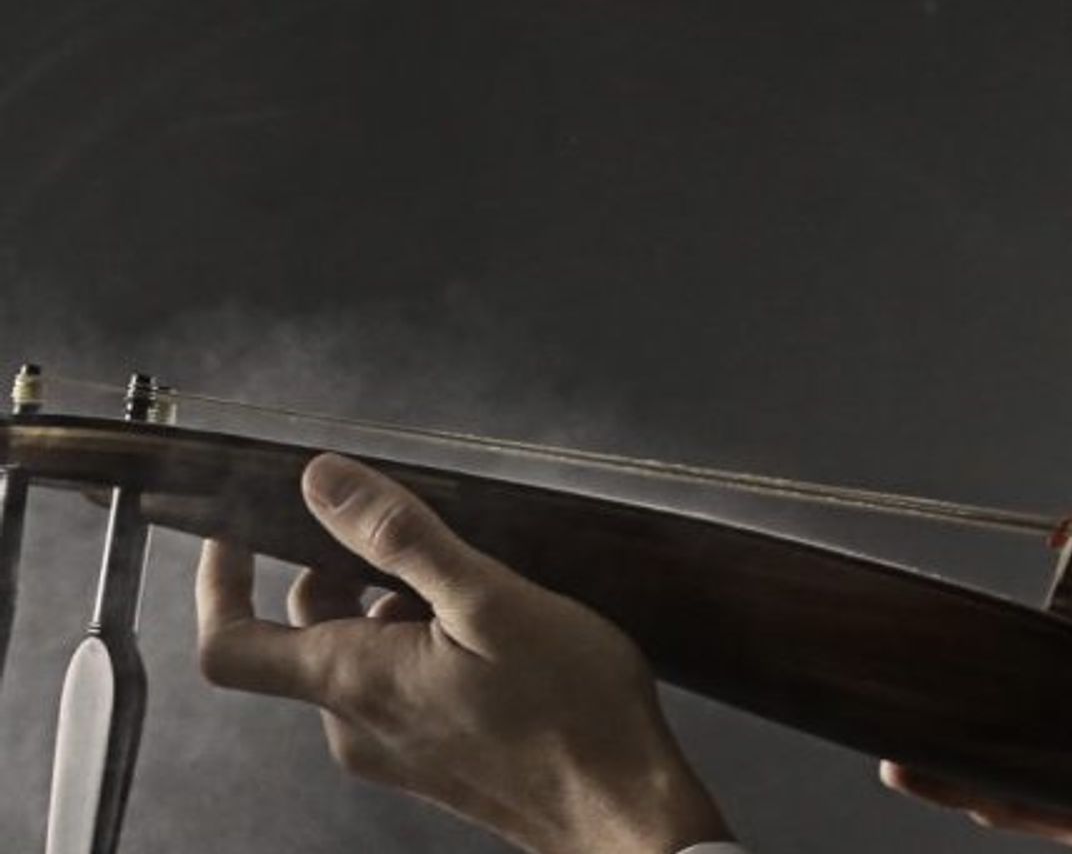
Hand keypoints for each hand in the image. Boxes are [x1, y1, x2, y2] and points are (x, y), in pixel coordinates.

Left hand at [196, 453, 732, 853]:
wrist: (627, 811)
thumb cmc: (573, 711)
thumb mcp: (488, 599)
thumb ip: (399, 538)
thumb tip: (323, 483)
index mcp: (355, 682)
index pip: (231, 645)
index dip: (220, 584)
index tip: (240, 533)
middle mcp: (359, 726)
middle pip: (305, 640)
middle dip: (341, 576)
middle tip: (412, 541)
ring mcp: (396, 751)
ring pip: (359, 663)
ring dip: (393, 612)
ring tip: (475, 591)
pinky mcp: (435, 762)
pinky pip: (398, 693)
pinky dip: (422, 649)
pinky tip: (493, 637)